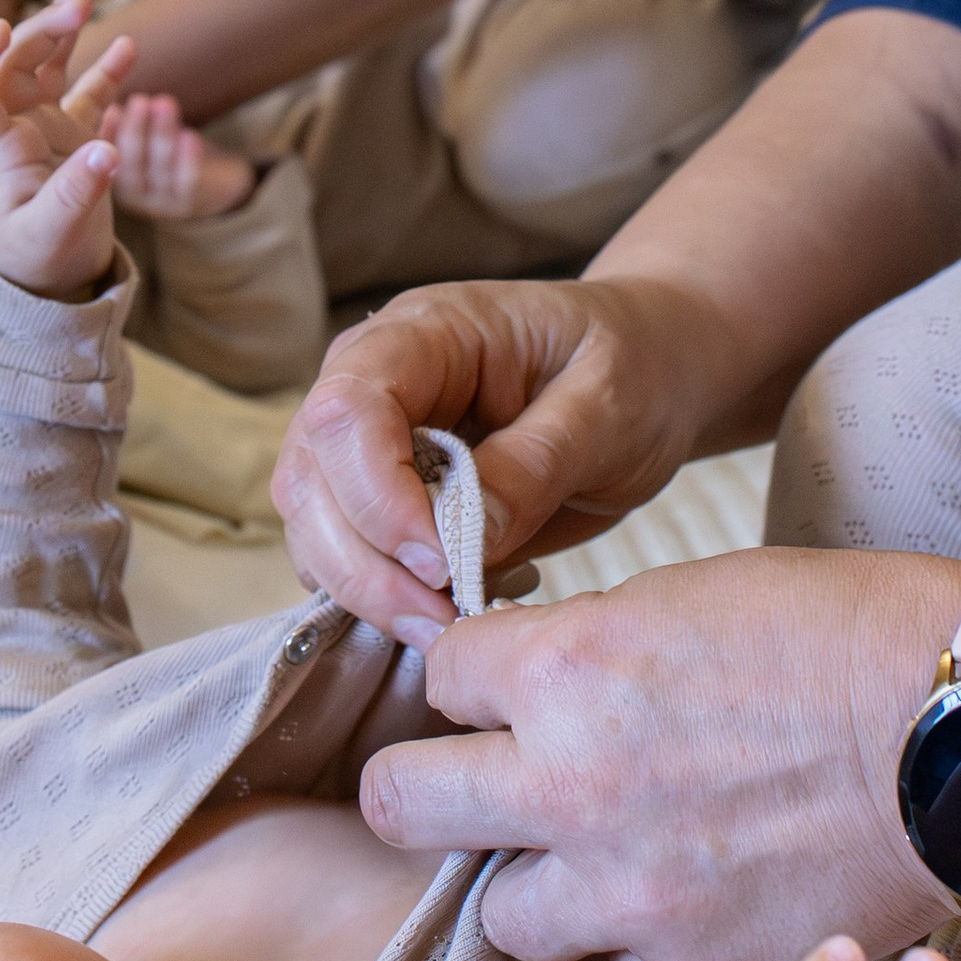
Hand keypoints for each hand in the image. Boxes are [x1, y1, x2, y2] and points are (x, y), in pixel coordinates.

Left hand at [0, 0, 139, 298]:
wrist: (42, 282)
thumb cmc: (32, 262)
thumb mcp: (51, 235)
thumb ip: (75, 194)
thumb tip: (108, 153)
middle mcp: (15, 129)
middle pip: (19, 64)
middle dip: (45, 26)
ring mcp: (43, 129)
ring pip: (49, 65)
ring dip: (65, 26)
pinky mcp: (72, 139)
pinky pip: (88, 93)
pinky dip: (105, 69)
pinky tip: (128, 44)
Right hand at [98, 88, 254, 223]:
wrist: (213, 183)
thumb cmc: (172, 152)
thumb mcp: (148, 136)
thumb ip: (130, 124)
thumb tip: (112, 110)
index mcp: (114, 177)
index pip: (106, 157)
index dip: (109, 132)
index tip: (112, 109)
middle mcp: (132, 194)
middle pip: (130, 164)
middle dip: (135, 130)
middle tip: (139, 101)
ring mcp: (160, 203)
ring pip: (159, 169)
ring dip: (162, 135)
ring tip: (165, 105)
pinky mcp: (187, 204)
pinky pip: (187, 182)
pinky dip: (188, 159)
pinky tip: (189, 135)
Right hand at [273, 275, 713, 640]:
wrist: (649, 375)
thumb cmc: (633, 368)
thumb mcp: (608, 407)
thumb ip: (535, 464)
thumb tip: (464, 543)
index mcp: (425, 334)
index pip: (348, 408)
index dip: (377, 494)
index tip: (442, 561)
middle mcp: (373, 382)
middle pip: (311, 478)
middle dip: (365, 565)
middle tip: (446, 622)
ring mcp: (368, 442)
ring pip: (314, 528)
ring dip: (368, 593)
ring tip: (452, 627)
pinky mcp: (382, 499)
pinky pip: (346, 557)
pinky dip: (384, 599)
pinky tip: (457, 607)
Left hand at [358, 543, 960, 960]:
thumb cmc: (847, 636)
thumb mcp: (692, 594)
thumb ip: (587, 646)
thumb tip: (521, 678)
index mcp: (570, 669)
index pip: (439, 677)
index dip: (471, 678)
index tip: (502, 686)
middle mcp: (575, 787)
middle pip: (406, 808)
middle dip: (429, 787)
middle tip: (475, 782)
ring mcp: (631, 896)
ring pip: (503, 916)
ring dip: (540, 881)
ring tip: (606, 850)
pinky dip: (647, 937)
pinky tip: (703, 889)